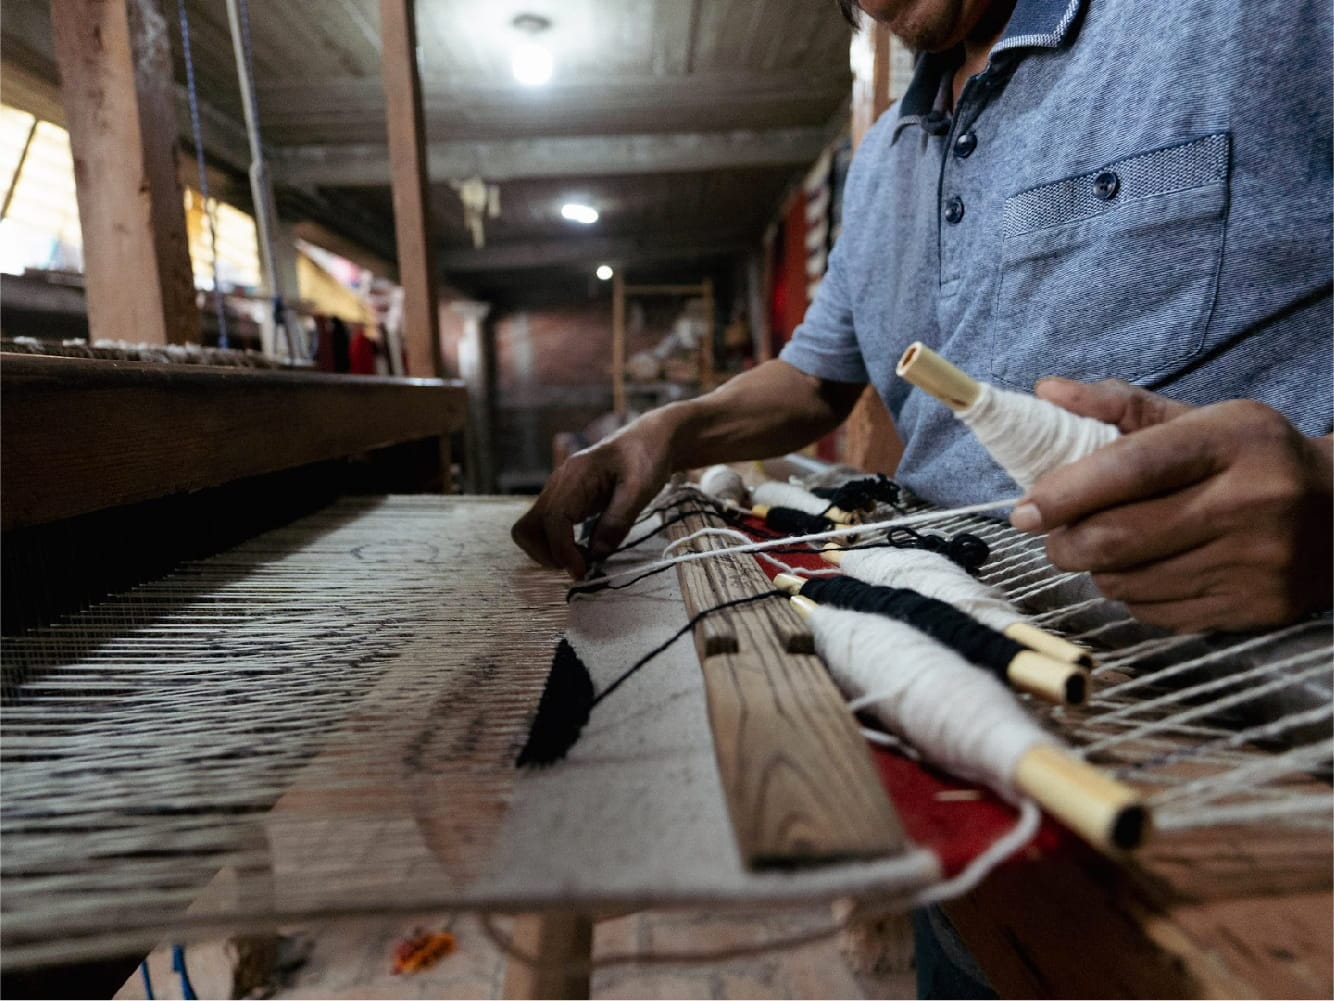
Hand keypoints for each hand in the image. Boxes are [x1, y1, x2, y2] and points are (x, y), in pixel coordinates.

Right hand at [511, 414, 675, 578]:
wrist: (649, 439)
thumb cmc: (646, 458)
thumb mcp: (640, 490)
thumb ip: (617, 521)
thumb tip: (596, 554)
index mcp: (575, 476)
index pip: (552, 520)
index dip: (562, 551)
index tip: (582, 572)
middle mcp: (558, 483)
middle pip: (528, 527)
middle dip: (548, 554)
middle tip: (580, 566)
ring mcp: (558, 491)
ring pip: (531, 529)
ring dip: (550, 552)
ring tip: (582, 559)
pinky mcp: (564, 499)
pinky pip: (546, 527)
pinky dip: (557, 544)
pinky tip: (582, 548)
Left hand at [1009, 378, 1332, 631]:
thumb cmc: (1253, 458)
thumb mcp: (1201, 419)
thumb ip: (1120, 406)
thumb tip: (1046, 392)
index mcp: (1233, 441)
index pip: (1130, 468)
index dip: (1066, 492)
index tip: (1024, 510)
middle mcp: (1249, 503)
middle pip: (1119, 537)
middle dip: (1064, 542)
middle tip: (1050, 534)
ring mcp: (1255, 563)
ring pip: (1129, 582)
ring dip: (1096, 569)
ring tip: (1103, 548)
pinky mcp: (1254, 608)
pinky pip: (1157, 613)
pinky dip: (1132, 594)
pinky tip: (1146, 571)